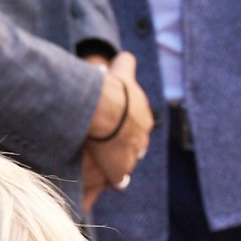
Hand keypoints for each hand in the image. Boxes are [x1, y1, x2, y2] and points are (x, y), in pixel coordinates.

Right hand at [79, 52, 152, 208]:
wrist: (107, 111)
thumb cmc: (112, 89)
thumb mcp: (122, 70)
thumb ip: (125, 64)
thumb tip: (125, 56)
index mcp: (143, 117)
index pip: (138, 127)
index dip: (125, 129)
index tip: (116, 130)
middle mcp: (142, 138)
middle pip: (134, 148)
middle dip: (123, 148)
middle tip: (108, 149)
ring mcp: (132, 156)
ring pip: (126, 165)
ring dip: (115, 166)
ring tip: (102, 169)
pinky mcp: (120, 171)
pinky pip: (114, 180)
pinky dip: (106, 181)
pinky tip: (96, 184)